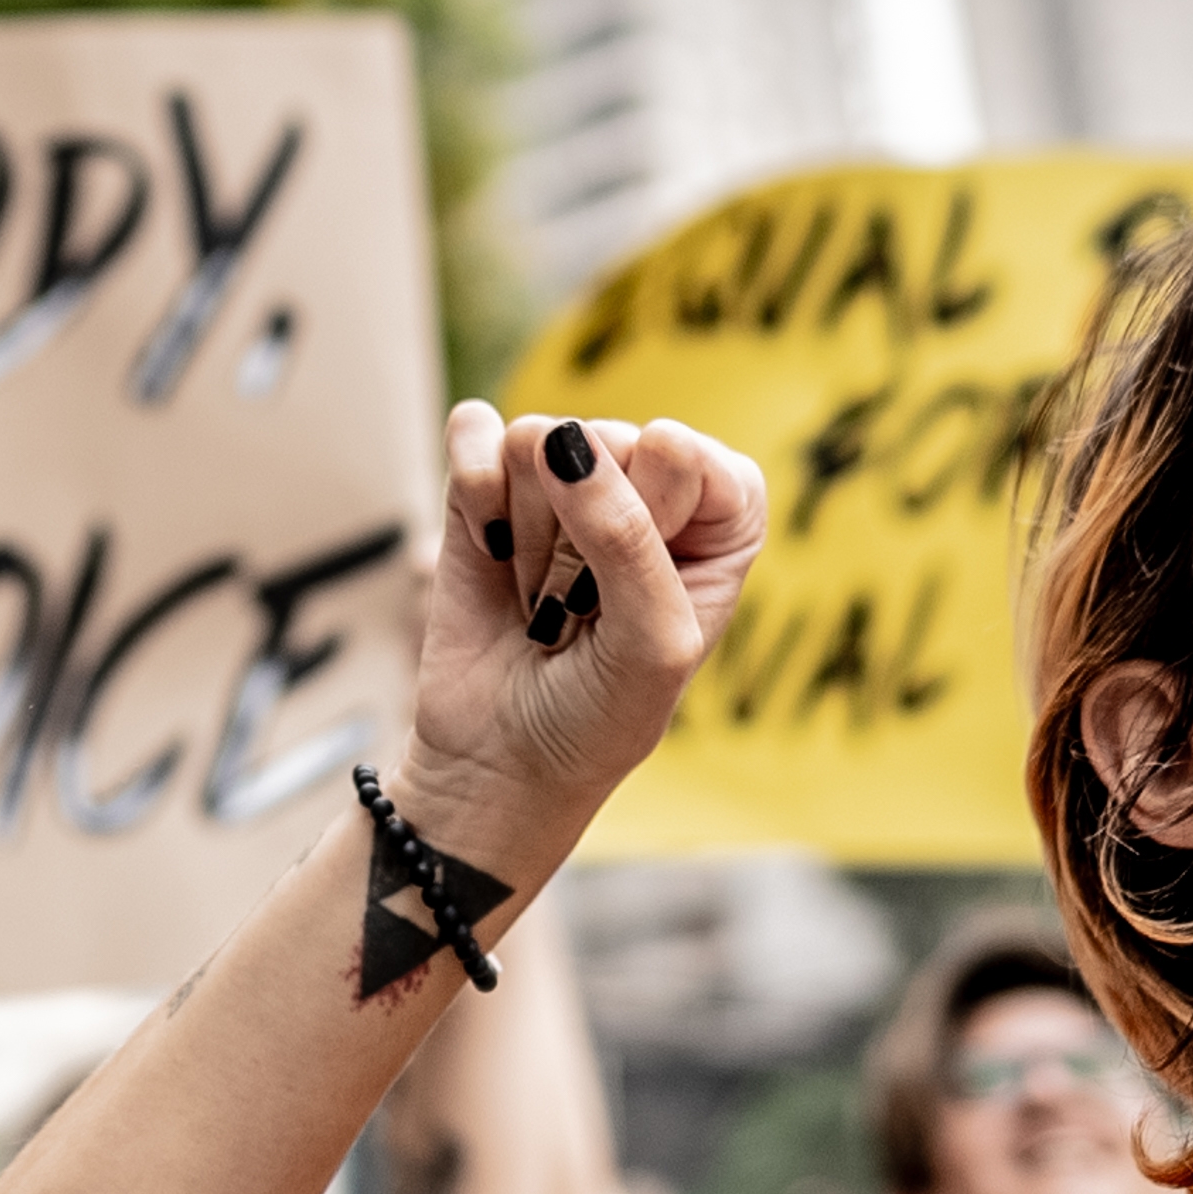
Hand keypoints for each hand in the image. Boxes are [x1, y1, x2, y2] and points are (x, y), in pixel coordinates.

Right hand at [398, 405, 765, 867]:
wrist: (497, 763)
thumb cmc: (600, 713)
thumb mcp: (651, 645)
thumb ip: (626, 538)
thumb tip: (562, 438)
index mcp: (717, 516)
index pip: (694, 455)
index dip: (658, 518)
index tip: (642, 590)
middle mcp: (645, 484)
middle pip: (611, 439)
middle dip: (584, 540)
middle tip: (579, 612)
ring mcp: (561, 479)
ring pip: (540, 438)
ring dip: (531, 537)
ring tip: (540, 599)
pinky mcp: (487, 484)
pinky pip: (476, 431)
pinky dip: (475, 488)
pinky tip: (490, 548)